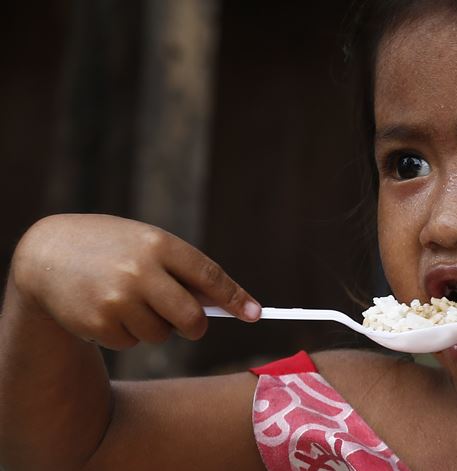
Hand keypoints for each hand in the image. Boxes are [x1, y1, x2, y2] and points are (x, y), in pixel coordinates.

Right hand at [8, 214, 260, 349]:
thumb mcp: (147, 244)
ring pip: (162, 335)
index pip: (208, 275)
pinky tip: (108, 310)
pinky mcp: (97, 324)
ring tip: (131, 301)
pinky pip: (132, 343)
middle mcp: (140, 272)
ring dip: (155, 326)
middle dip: (195, 326)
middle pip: (191, 318)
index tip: (255, 314)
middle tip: (190, 323)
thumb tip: (226, 305)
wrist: (48, 253)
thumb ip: (183, 270)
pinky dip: (127, 333)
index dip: (235, 297)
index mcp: (158, 244)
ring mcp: (117, 299)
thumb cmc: (113, 248)